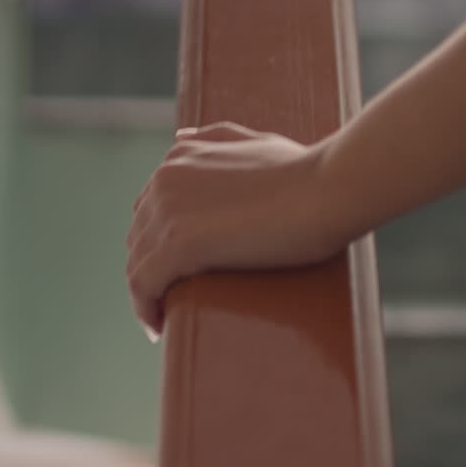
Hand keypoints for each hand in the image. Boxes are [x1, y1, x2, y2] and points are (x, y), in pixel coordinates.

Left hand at [126, 121, 343, 338]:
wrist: (328, 190)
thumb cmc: (305, 171)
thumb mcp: (256, 142)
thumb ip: (216, 138)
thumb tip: (180, 138)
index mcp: (178, 157)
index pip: (150, 208)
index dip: (158, 241)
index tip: (177, 269)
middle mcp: (164, 180)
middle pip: (139, 236)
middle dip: (152, 268)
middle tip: (171, 299)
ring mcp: (169, 211)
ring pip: (138, 262)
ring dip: (146, 293)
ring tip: (164, 318)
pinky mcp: (180, 244)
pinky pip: (143, 284)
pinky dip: (144, 308)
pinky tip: (158, 328)